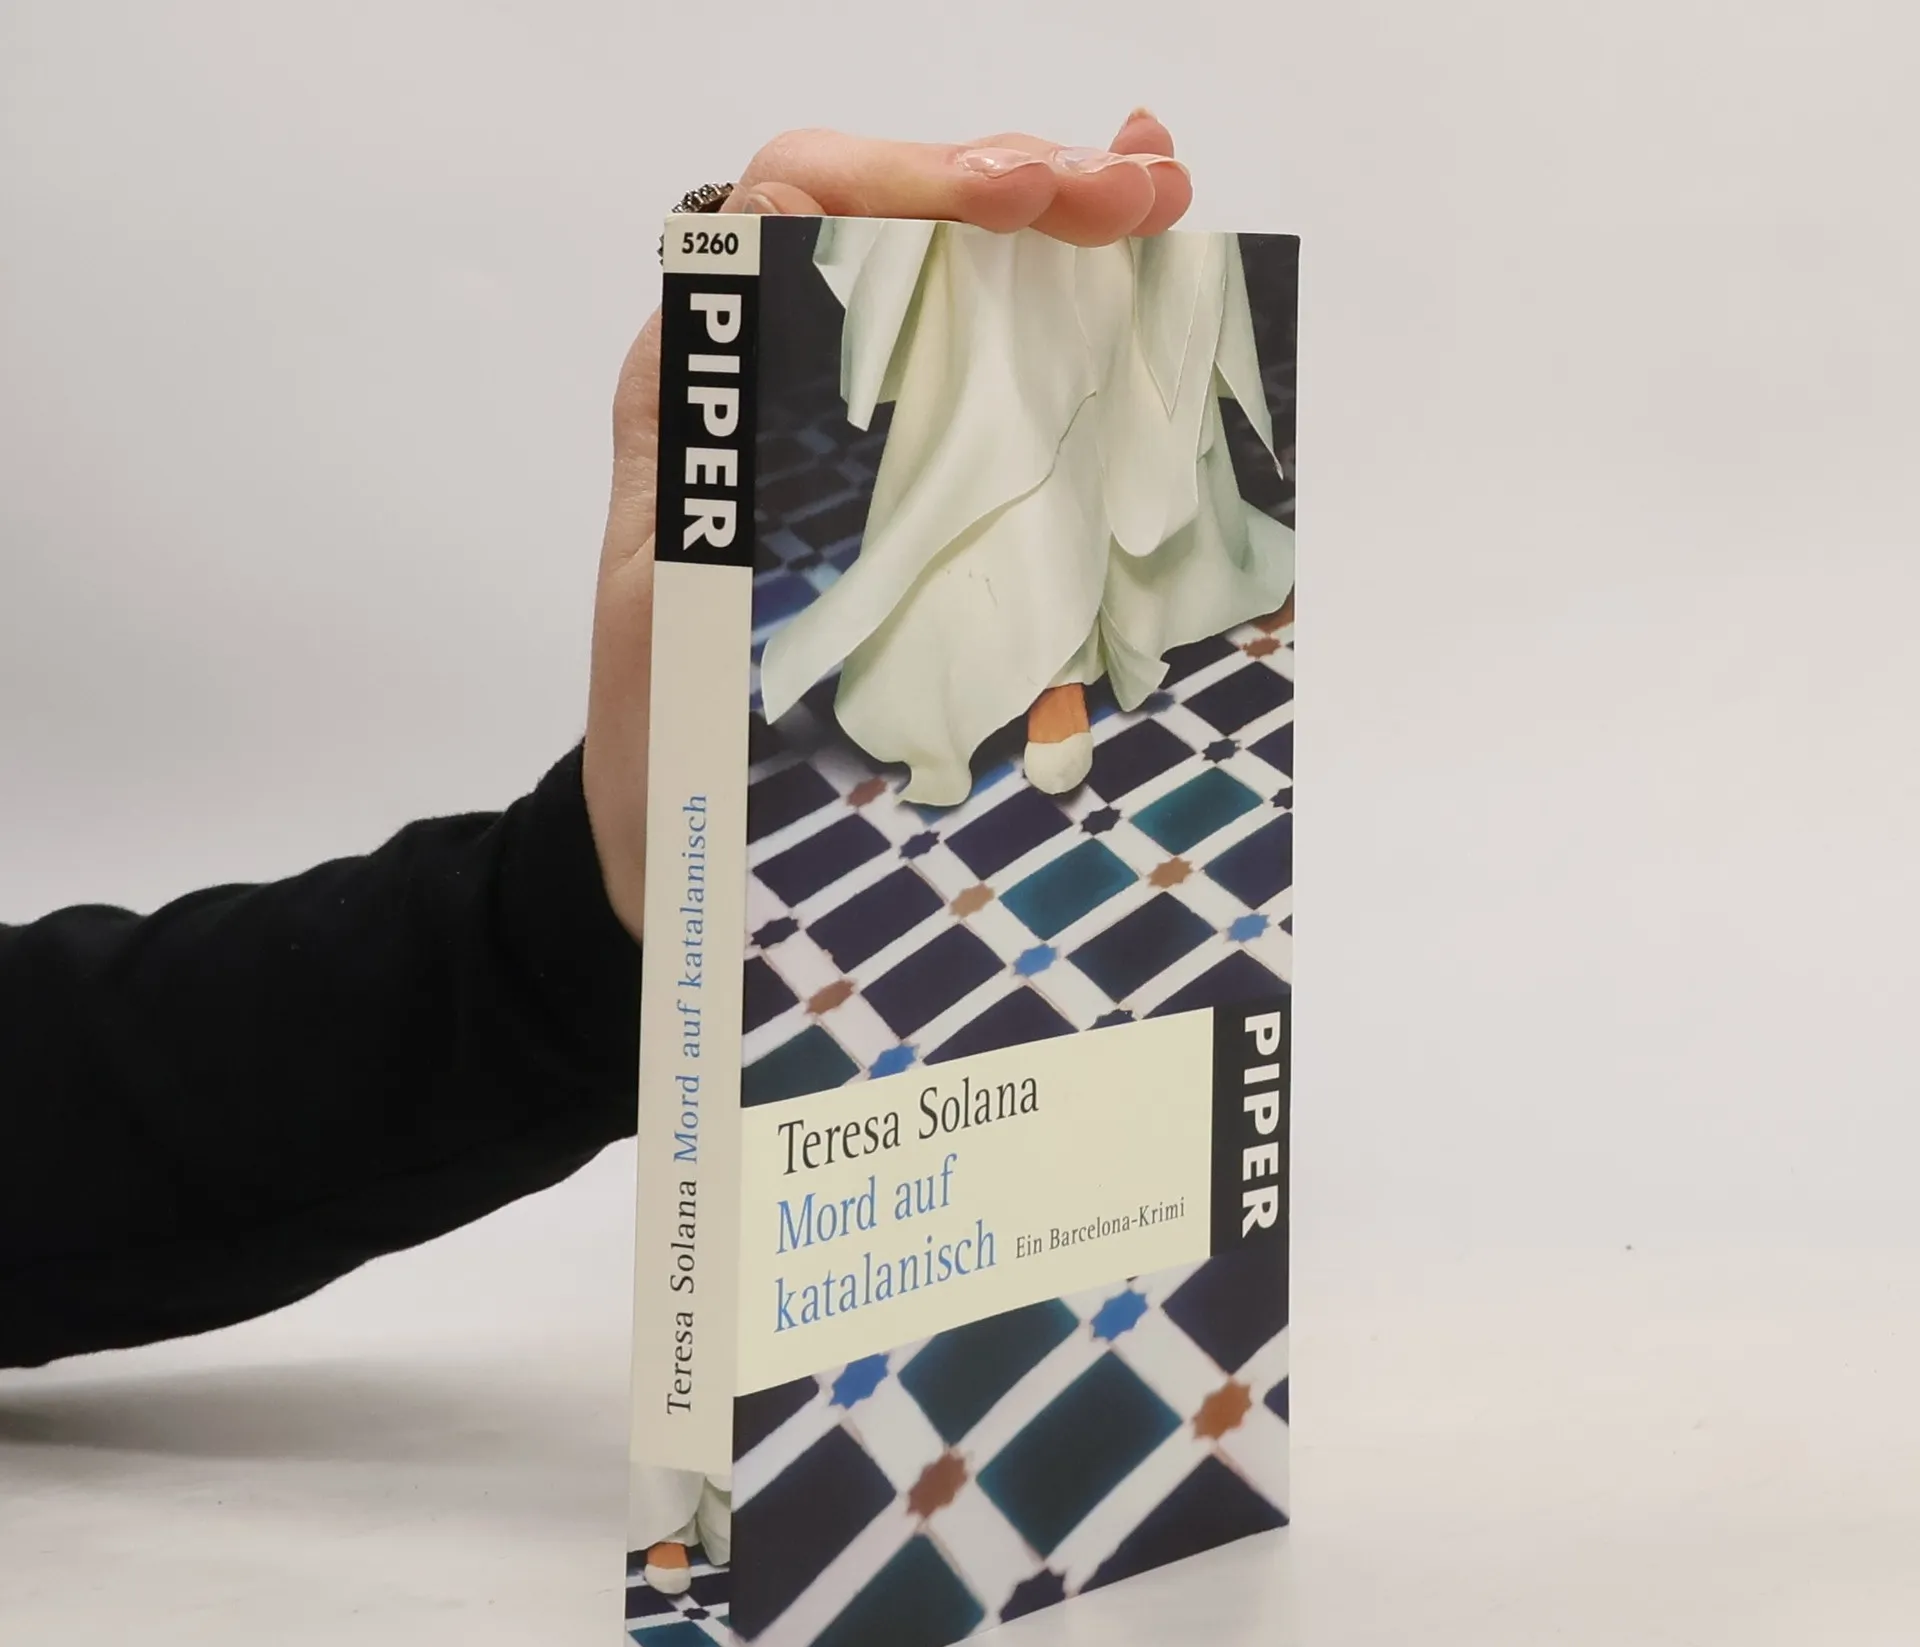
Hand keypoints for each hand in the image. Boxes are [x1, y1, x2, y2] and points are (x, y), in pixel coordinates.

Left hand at [581, 112, 1191, 943]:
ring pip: (947, 278)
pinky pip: (979, 373)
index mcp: (707, 388)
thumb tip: (778, 278)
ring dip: (1056, 225)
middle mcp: (773, 382)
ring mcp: (847, 429)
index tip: (1015, 204)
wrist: (682, 840)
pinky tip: (1133, 279)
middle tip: (1138, 192)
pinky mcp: (902, 488)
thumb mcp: (671, 598)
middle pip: (892, 217)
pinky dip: (1060, 317)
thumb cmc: (668, 737)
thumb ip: (708, 458)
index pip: (793, 204)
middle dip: (1019, 182)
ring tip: (1156, 202)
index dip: (905, 177)